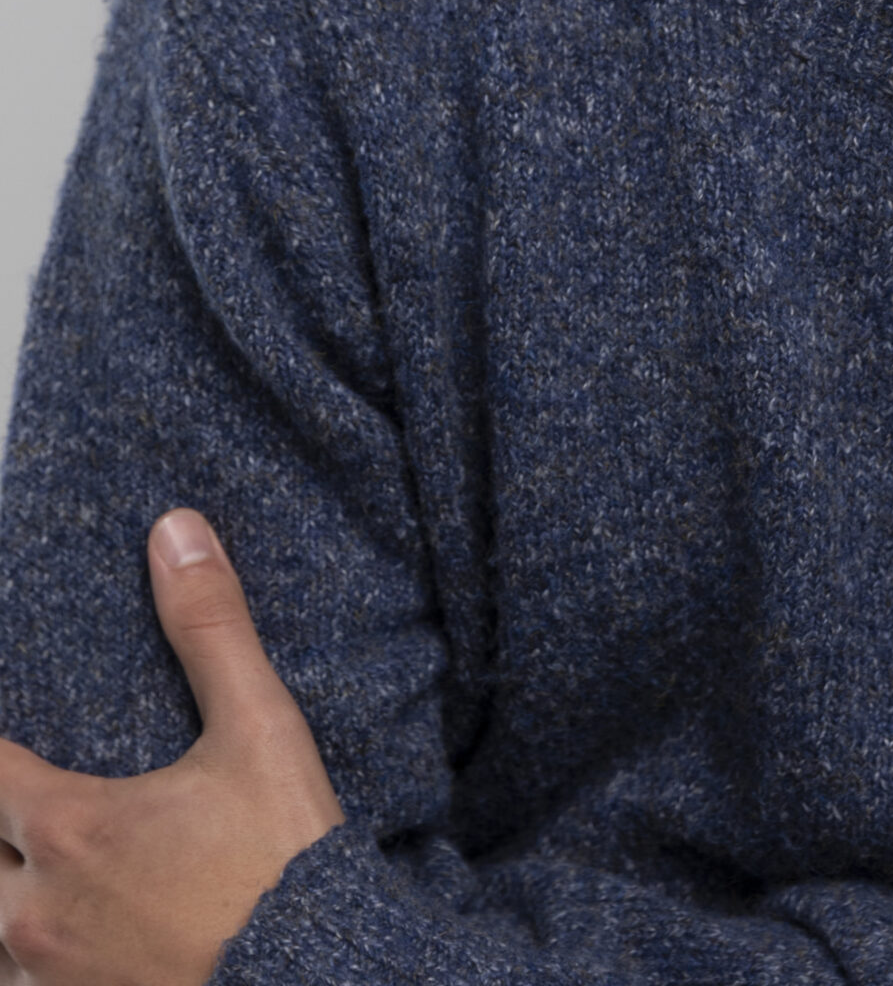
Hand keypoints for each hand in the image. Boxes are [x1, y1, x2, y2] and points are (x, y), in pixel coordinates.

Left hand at [0, 511, 341, 985]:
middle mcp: (32, 913)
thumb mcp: (261, 734)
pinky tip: (62, 938)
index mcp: (67, 829)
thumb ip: (211, 631)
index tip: (11, 737)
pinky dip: (24, 958)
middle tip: (26, 798)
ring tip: (33, 868)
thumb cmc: (285, 869)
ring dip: (5, 892)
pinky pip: (18, 984)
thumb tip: (176, 531)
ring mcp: (47, 981)